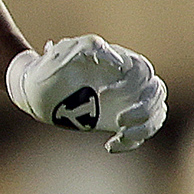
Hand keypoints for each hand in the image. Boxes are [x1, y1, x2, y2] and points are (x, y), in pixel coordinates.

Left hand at [7, 34, 167, 151]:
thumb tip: (121, 64)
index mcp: (122, 61)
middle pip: (156, 94)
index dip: (133, 84)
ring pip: (155, 115)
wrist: (37, 86)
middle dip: (144, 109)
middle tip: (121, 120)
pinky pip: (138, 133)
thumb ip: (94, 48)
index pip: (144, 72)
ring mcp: (126, 102)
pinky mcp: (118, 121)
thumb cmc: (55, 63)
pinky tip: (110, 145)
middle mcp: (129, 81)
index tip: (104, 94)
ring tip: (122, 135)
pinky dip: (131, 142)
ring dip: (144, 128)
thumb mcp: (69, 48)